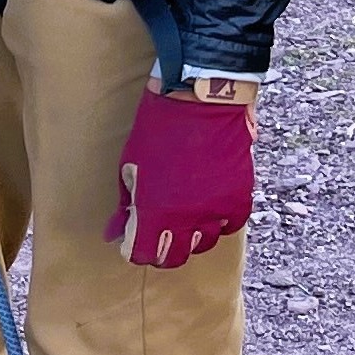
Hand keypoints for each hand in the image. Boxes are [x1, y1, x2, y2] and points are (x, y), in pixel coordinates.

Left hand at [105, 88, 255, 267]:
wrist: (200, 98)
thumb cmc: (158, 128)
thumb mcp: (129, 166)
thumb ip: (126, 205)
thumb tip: (115, 232)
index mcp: (155, 211)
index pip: (143, 254)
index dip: (136, 250)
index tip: (134, 241)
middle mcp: (187, 217)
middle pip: (176, 256)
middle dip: (163, 250)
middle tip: (159, 236)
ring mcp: (216, 207)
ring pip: (205, 243)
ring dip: (193, 236)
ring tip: (187, 219)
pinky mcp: (239, 194)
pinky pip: (232, 224)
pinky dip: (222, 222)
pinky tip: (212, 210)